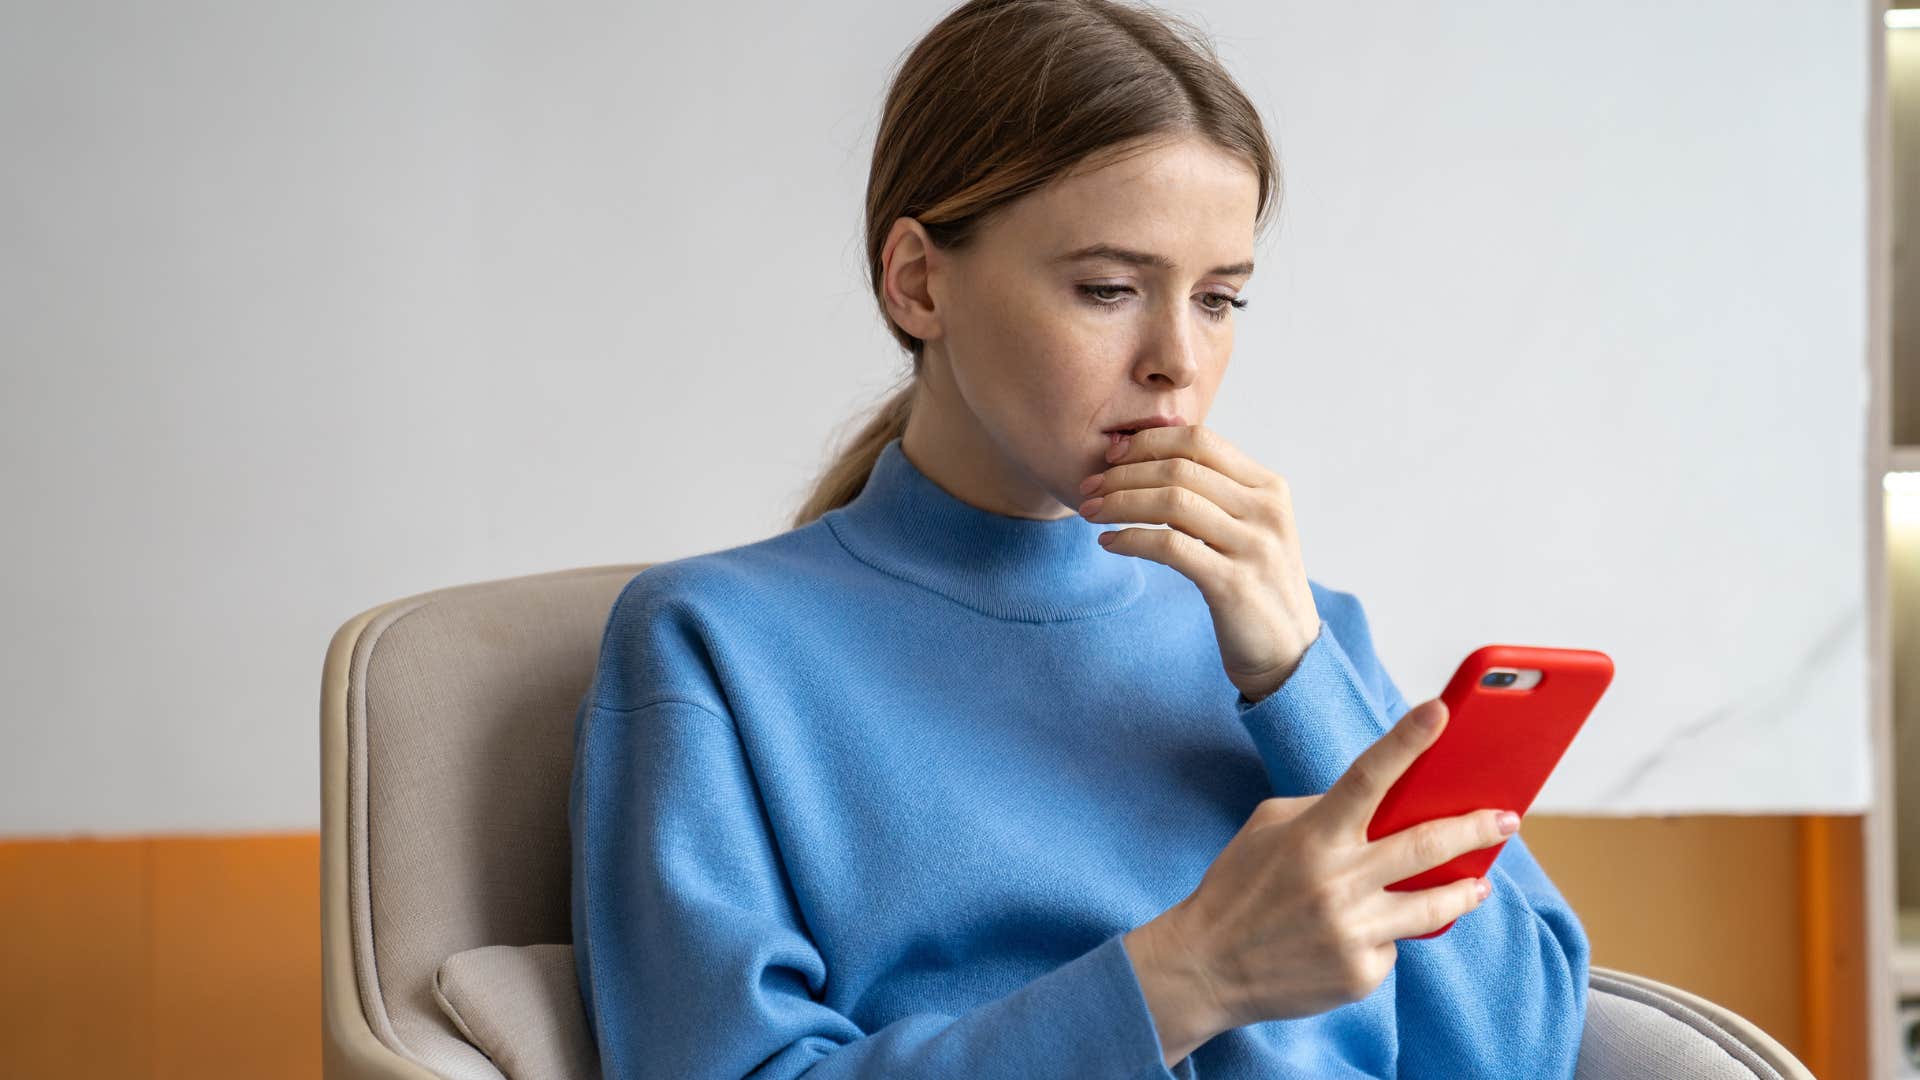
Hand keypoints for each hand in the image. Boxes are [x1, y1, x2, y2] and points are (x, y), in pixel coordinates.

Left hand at [1080, 423, 1318, 699]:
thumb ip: (1214, 494)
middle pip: (1180, 469)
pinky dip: (1131, 538)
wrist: (1288, 652)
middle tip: (1088, 486)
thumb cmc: (1255, 585)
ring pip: (1172, 502)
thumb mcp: (1247, 528)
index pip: (1200, 441)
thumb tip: (1147, 459)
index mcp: (1269, 488)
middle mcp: (1266, 511)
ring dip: (1120, 502)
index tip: (1112, 455)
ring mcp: (1254, 546)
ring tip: (1090, 511)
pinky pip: (1170, 546)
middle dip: (1123, 473)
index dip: (1149, 442)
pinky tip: (1109, 542)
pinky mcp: (1234, 584)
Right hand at [1144, 699, 1517, 1028]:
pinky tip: (1359, 936)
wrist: (1205, 967)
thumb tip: (1384, 804)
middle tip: (1507, 819)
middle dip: (1475, 829)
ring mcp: (1351, 932)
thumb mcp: (1268, 829)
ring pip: (1431, 906)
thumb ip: (1323, 811)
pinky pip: (1391, 946)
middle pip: (1425, 845)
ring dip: (1463, 890)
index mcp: (1313, 836)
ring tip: (1478, 884)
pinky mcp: (1359, 974)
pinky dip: (1383, 936)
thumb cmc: (1237, 887)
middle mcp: (1336, 882)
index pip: (1368, 777)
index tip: (1442, 711)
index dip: (1407, 741)